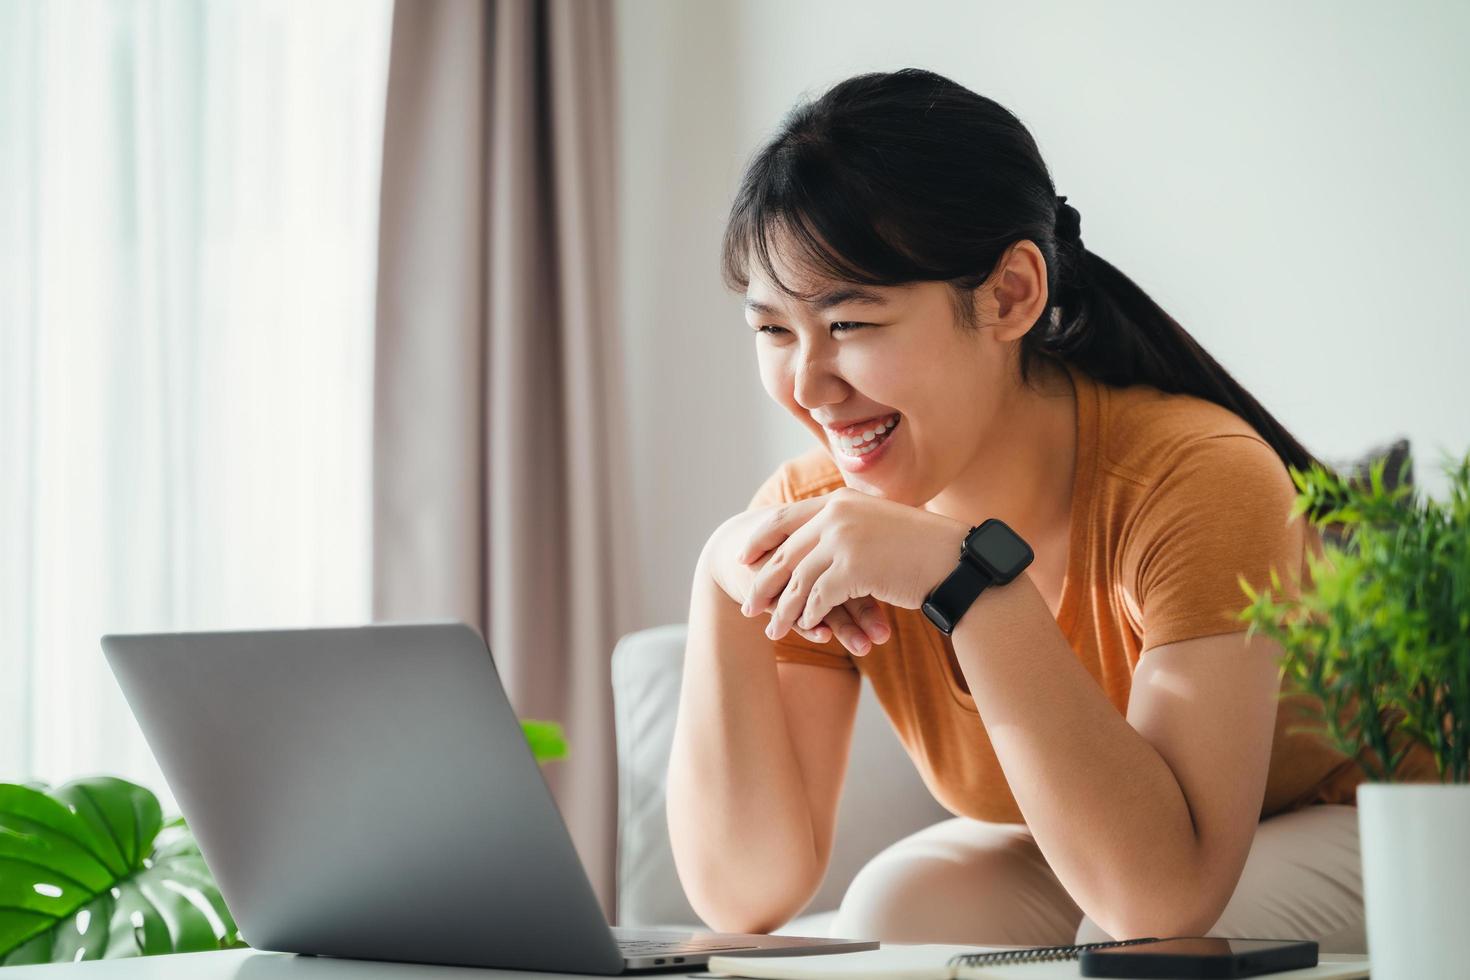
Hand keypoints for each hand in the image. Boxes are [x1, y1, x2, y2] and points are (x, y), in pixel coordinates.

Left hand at [739, 487, 968, 652]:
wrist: (955, 559)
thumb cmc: (922, 546)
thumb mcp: (878, 523)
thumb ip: (847, 525)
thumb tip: (818, 542)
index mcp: (840, 500)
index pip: (786, 517)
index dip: (761, 539)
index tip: (745, 557)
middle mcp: (837, 515)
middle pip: (786, 552)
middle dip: (764, 582)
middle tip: (748, 604)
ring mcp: (843, 540)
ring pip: (798, 581)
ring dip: (783, 610)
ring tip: (771, 630)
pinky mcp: (852, 568)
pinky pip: (818, 599)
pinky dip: (809, 616)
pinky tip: (806, 630)